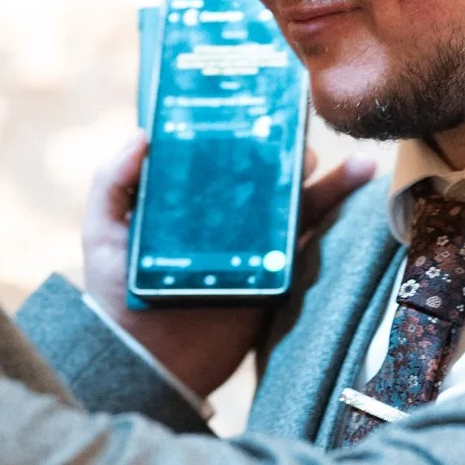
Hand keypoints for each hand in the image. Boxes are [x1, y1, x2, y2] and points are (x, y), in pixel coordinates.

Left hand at [82, 132, 377, 395]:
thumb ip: (112, 183)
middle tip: (301, 139)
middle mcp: (228, 214)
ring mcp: (257, 243)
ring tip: (356, 164)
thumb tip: (143, 135)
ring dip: (332, 178)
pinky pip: (314, 240)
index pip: (224, 153)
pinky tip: (362, 185)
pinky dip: (341, 213)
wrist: (146, 361)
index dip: (246, 127)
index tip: (267, 103)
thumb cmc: (114, 294)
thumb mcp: (102, 232)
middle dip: (291, 150)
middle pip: (269, 172)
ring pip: (300, 200)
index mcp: (190, 198)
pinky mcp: (279, 273)